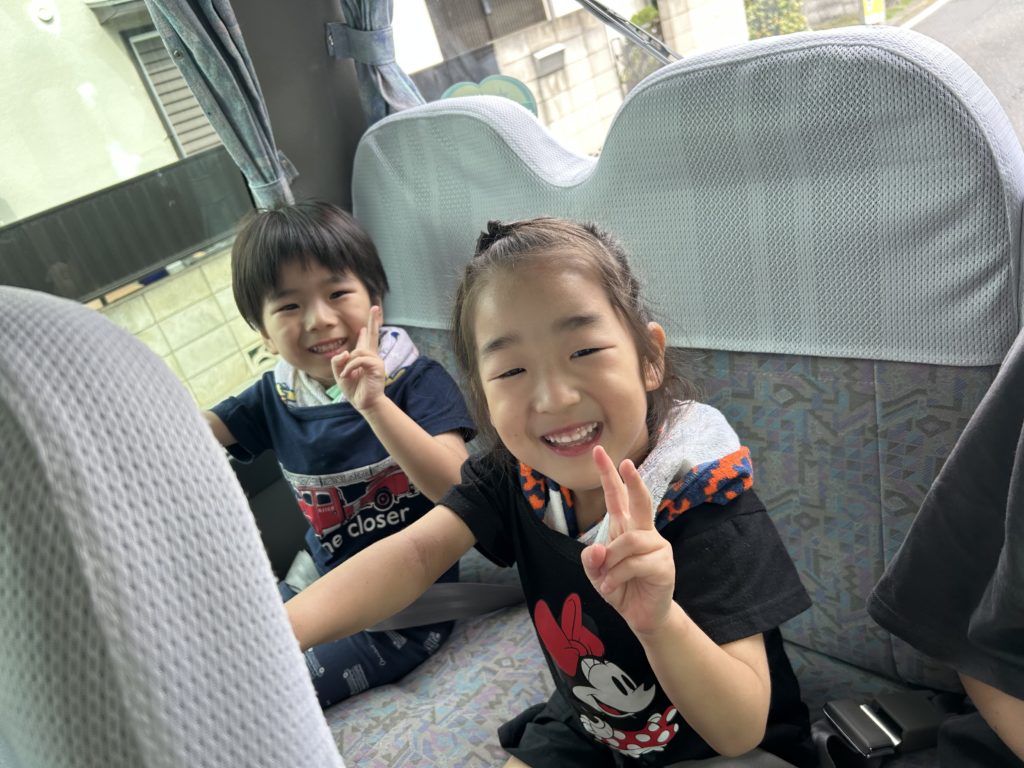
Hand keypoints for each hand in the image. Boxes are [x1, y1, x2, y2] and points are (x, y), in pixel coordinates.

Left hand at [331, 306, 385, 412]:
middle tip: (375, 307)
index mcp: (364, 357)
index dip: (368, 328)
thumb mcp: (339, 374)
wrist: (365, 404)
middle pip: (373, 335)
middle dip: (374, 320)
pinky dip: (350, 367)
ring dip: (348, 364)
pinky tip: (346, 375)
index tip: (371, 315)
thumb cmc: (354, 390)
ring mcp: (376, 361)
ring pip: (358, 352)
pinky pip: (359, 360)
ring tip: (345, 374)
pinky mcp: (377, 367)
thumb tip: (345, 351)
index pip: (366, 339)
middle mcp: (371, 356)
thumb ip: (338, 362)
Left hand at [581, 445, 675, 636]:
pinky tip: (611, 587)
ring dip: (611, 562)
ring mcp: (657, 547)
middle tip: (625, 463)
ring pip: (628, 541)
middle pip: (639, 501)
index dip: (609, 474)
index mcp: (625, 528)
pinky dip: (617, 576)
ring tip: (606, 579)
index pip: (617, 496)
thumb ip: (591, 561)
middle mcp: (643, 532)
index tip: (598, 451)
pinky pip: (634, 563)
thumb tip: (595, 549)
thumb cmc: (621, 588)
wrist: (642, 616)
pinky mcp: (664, 565)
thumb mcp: (596, 575)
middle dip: (633, 481)